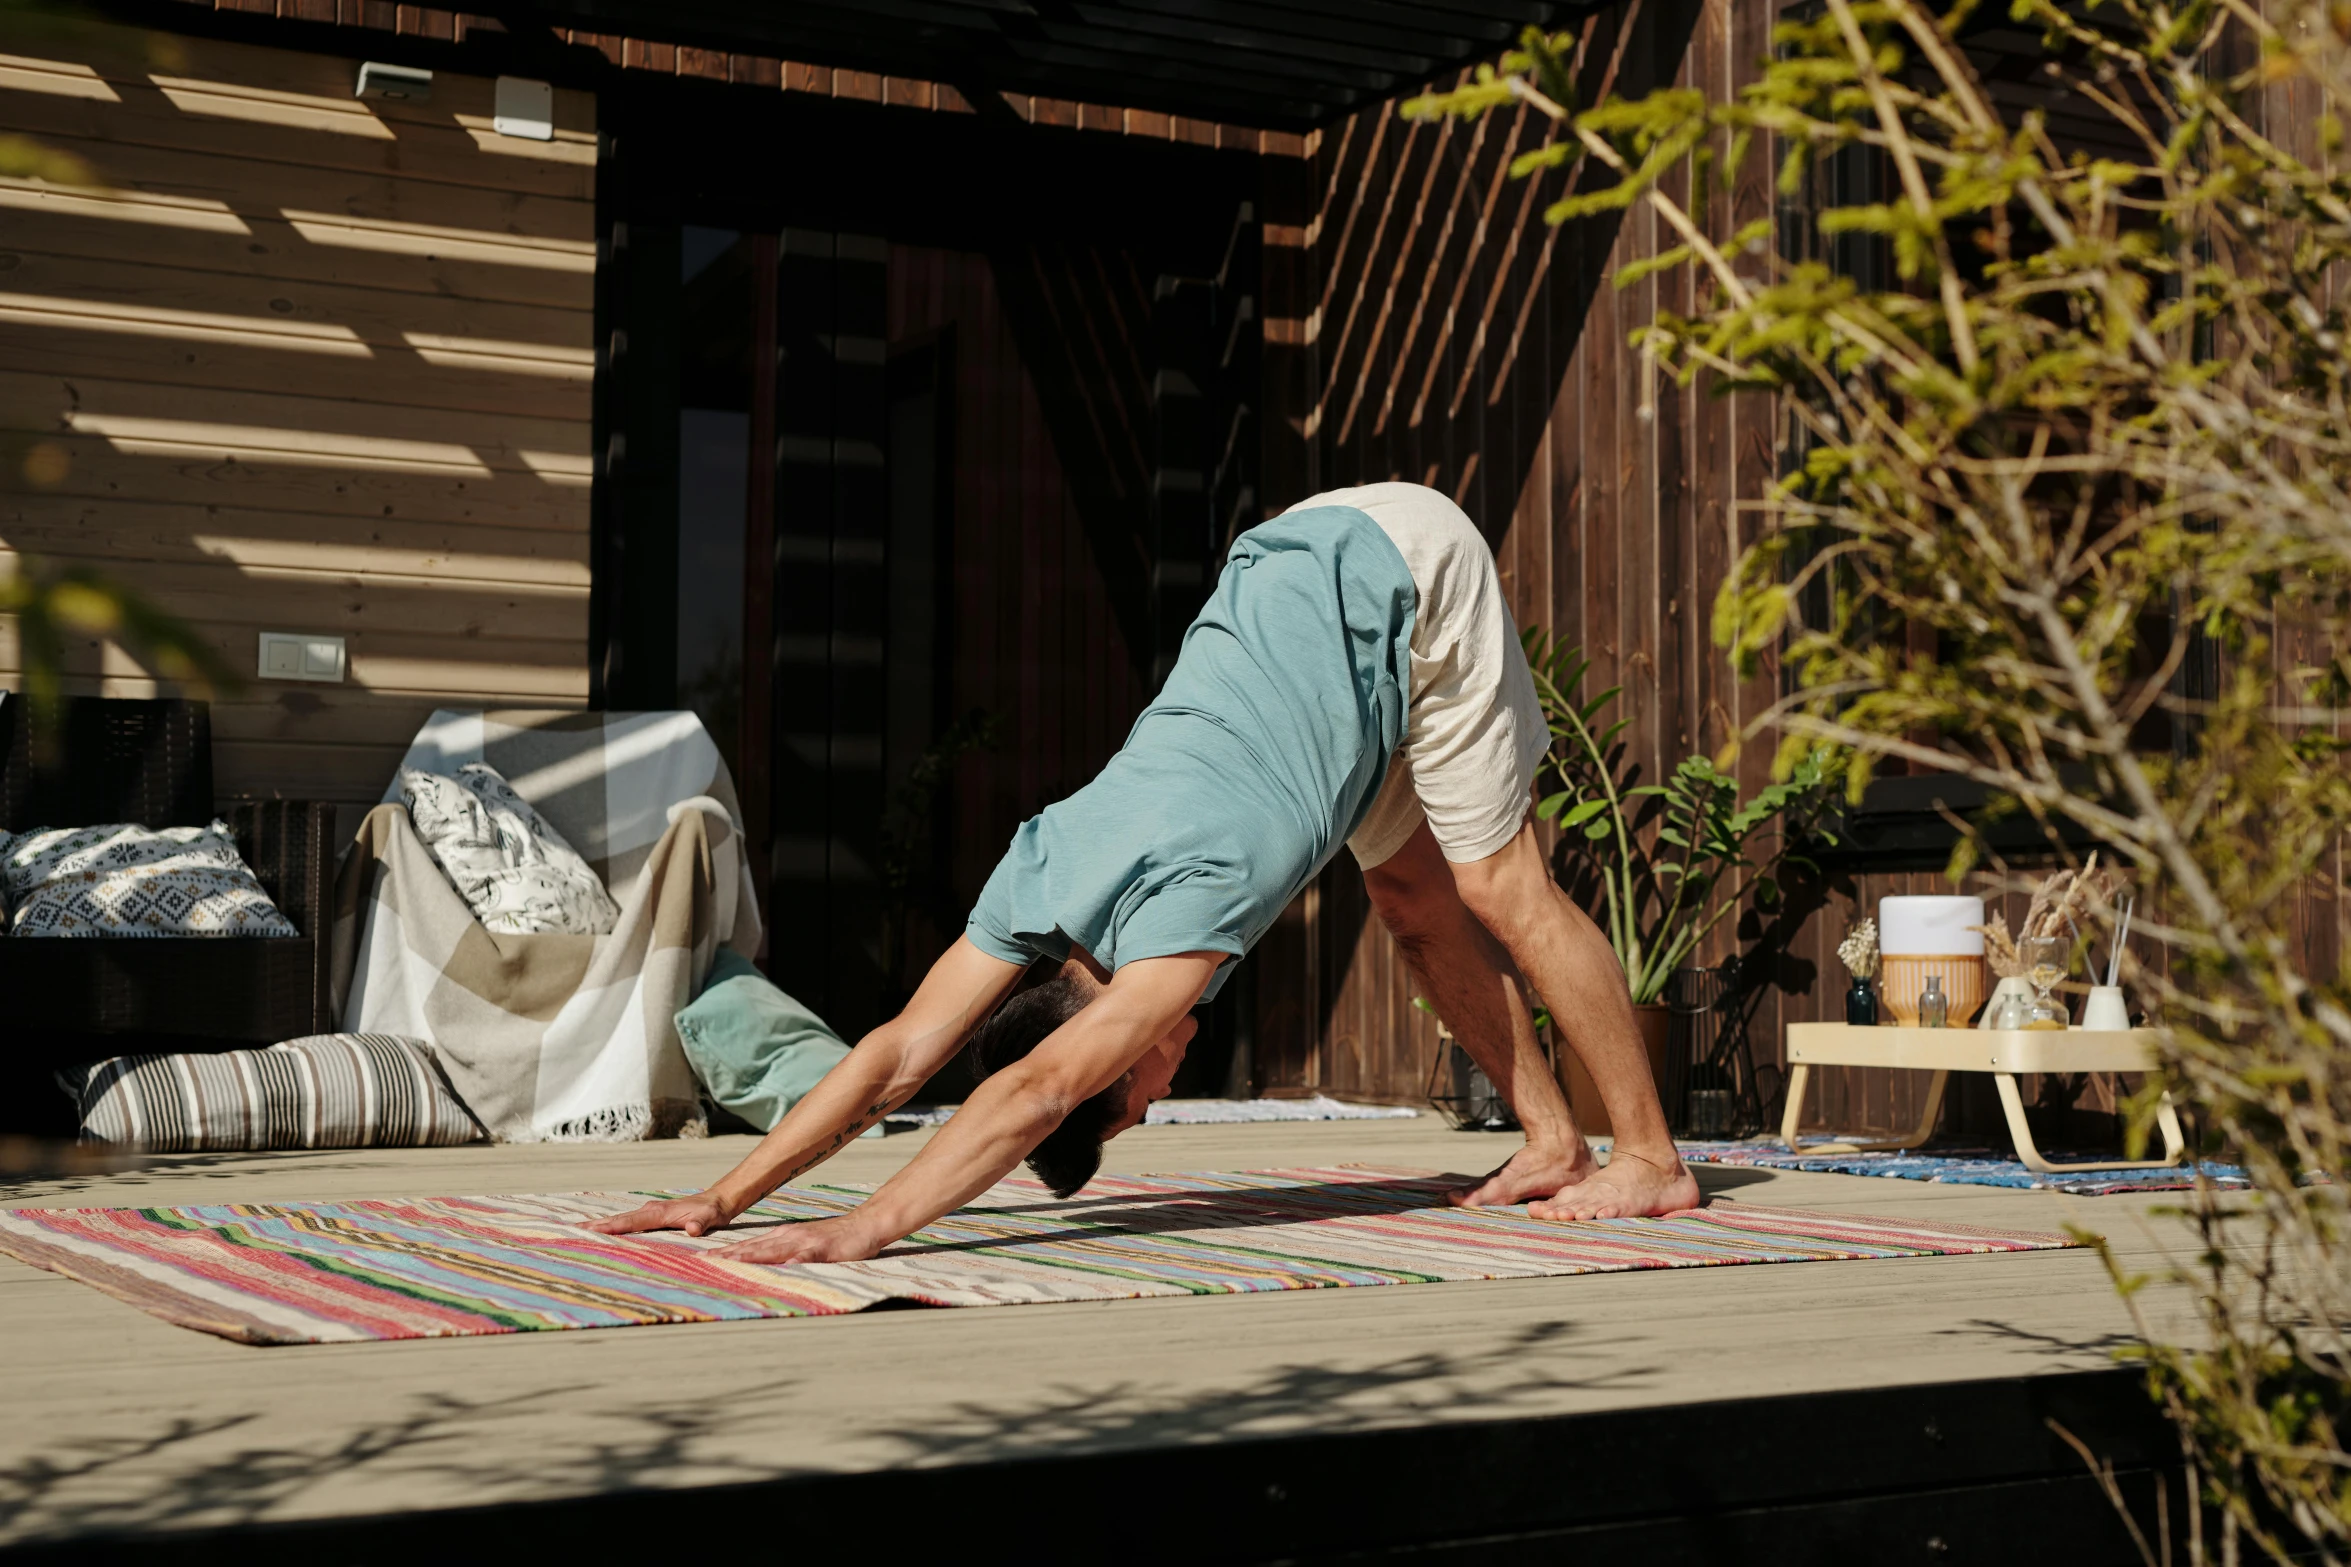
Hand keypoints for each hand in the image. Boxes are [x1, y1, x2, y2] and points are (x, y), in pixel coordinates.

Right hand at [586, 1196, 731, 1237]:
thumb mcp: (711, 1218)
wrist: (717, 1200)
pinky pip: (627, 1223)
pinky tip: (601, 1233)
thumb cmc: (713, 1211)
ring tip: (576, 1232)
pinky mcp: (651, 1216)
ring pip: (620, 1220)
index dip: (611, 1227)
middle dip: (594, 1225)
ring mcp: (649, 1212)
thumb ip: (701, 1223)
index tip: (590, 1231)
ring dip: (599, 1226)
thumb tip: (692, 1229)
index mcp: (659, 1213)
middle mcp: (650, 1210)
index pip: (630, 1222)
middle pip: (618, 1219)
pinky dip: (611, 1227)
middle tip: (569, 1231)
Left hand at [711, 1215, 883, 1265]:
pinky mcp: (823, 1249)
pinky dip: (793, 1261)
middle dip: (729, 1254)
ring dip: (751, 1256)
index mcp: (784, 1235)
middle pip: (755, 1246)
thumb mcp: (804, 1243)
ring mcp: (805, 1242)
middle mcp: (790, 1236)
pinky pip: (806, 1257)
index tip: (705, 1258)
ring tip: (731, 1262)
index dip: (728, 1252)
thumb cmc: (835, 1238)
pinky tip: (783, 1267)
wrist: (865, 1224)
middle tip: (705, 1261)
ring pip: (773, 1250)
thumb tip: (762, 1263)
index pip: (751, 1245)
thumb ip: (785, 1252)